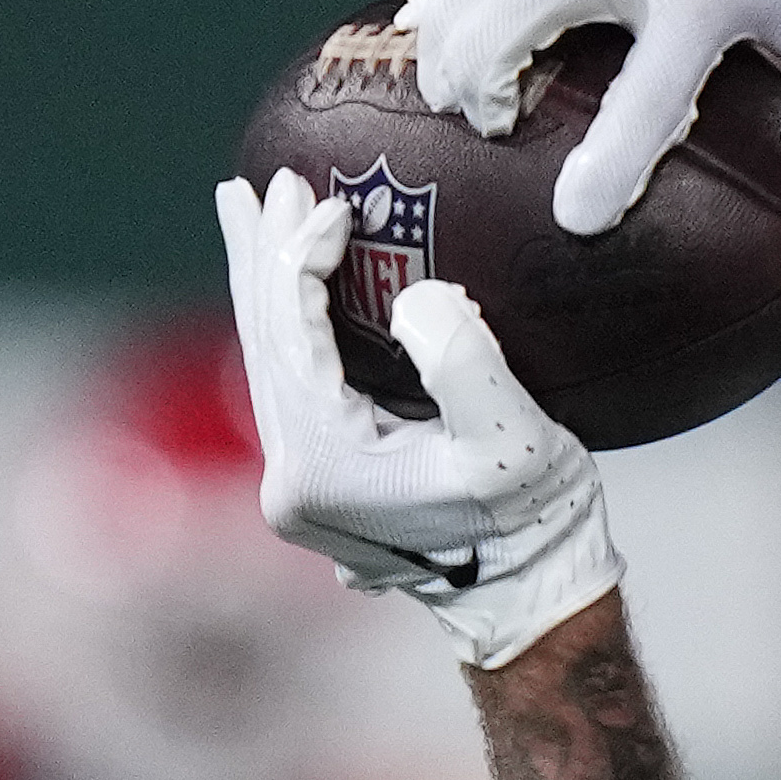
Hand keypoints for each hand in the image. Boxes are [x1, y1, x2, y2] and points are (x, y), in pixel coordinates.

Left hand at [216, 169, 619, 667]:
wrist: (531, 595)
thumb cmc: (532, 521)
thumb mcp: (512, 438)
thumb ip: (460, 359)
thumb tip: (413, 296)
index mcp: (322, 464)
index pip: (292, 335)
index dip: (303, 258)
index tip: (334, 200)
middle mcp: (291, 477)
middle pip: (261, 342)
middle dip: (260, 257)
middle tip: (250, 185)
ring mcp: (298, 481)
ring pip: (268, 360)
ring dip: (264, 284)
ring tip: (249, 213)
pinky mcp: (320, 477)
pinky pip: (289, 381)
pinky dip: (287, 323)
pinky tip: (287, 284)